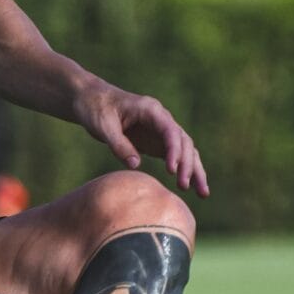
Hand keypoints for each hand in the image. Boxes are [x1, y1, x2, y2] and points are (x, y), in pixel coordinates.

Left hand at [75, 80, 209, 197]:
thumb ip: (119, 144)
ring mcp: (161, 131)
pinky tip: (194, 187)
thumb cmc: (95, 109)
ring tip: (203, 193)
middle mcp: (161, 119)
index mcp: (151, 110)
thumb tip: (137, 165)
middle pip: (183, 141)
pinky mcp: (157, 142)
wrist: (90, 100)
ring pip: (186, 150)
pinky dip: (185, 170)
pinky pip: (176, 156)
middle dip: (187, 164)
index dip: (174, 151)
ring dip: (194, 169)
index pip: (171, 131)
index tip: (172, 170)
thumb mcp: (103, 126)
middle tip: (183, 186)